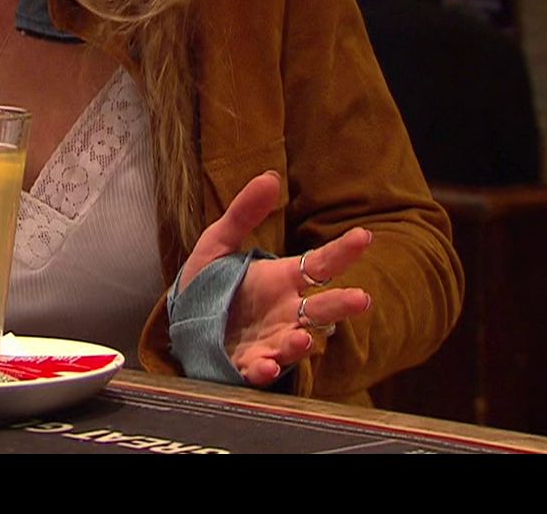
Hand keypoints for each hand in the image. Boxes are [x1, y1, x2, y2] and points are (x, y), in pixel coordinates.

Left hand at [177, 170, 373, 386]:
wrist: (182, 324)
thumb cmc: (209, 283)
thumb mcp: (218, 242)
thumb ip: (243, 212)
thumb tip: (269, 177)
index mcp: (283, 279)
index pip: (321, 264)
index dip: (343, 251)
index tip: (364, 236)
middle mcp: (286, 311)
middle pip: (322, 308)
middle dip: (341, 304)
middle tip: (361, 298)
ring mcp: (271, 340)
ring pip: (297, 342)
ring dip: (301, 342)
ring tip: (303, 338)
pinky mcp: (248, 364)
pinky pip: (261, 369)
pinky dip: (265, 369)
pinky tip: (266, 366)